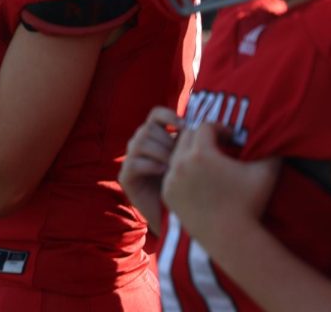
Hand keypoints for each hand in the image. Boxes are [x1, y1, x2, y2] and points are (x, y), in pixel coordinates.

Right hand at [120, 106, 182, 228]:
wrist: (178, 216)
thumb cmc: (189, 186)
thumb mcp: (190, 158)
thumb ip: (191, 141)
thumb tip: (205, 126)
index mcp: (155, 136)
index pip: (156, 114)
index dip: (168, 115)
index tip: (185, 126)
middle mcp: (140, 144)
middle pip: (148, 128)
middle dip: (167, 141)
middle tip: (181, 157)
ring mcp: (130, 160)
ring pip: (140, 142)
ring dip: (160, 153)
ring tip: (174, 167)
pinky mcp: (125, 177)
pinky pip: (133, 163)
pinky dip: (150, 165)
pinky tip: (164, 173)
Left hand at [161, 124, 278, 255]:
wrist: (231, 239)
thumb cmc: (250, 203)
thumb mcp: (266, 171)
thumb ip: (271, 149)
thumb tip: (278, 132)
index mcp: (201, 154)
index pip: (205, 127)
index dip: (219, 128)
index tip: (230, 137)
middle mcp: (180, 163)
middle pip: (186, 136)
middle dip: (201, 137)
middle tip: (217, 145)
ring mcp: (171, 179)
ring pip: (176, 153)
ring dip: (189, 152)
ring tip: (208, 160)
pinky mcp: (167, 193)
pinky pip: (171, 172)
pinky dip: (181, 170)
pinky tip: (198, 178)